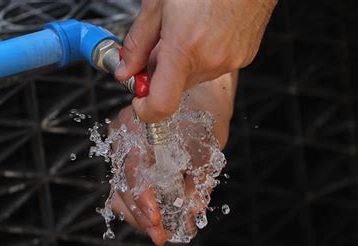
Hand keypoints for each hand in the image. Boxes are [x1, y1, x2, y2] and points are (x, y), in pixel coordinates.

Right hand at [110, 72, 236, 245]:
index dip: (143, 200)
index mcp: (141, 127)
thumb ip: (199, 178)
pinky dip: (135, 199)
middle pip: (121, 183)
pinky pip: (122, 180)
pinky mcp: (125, 149)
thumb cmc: (204, 114)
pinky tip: (149, 212)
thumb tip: (194, 209)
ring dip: (136, 211)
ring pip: (119, 185)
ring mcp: (121, 141)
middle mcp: (124, 133)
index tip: (157, 221)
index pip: (133, 170)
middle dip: (139, 214)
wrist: (200, 93)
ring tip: (156, 228)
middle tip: (159, 234)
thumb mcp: (207, 146)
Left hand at [116, 0, 275, 122]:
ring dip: (182, 64)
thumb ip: (137, 43)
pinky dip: (202, 58)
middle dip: (161, 73)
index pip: (161, 104)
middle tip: (158, 47)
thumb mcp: (158, 4)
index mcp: (185, 46)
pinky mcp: (244, 56)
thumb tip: (126, 70)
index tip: (138, 101)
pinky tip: (203, 32)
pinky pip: (213, 67)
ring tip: (185, 32)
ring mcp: (231, 60)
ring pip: (194, 77)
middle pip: (175, 88)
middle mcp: (211, 59)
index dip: (145, 110)